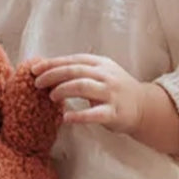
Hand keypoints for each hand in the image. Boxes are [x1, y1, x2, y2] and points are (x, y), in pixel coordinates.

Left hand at [30, 54, 145, 132]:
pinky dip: (79, 115)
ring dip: (63, 90)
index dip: (52, 63)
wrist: (144, 106)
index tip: (34, 69)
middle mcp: (106, 75)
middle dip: (53, 75)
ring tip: (52, 96)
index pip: (72, 60)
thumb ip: (80, 71)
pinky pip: (94, 113)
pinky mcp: (114, 112)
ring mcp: (111, 93)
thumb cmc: (115, 90)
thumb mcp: (101, 73)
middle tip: (38, 83)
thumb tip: (47, 70)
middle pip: (74, 71)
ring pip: (82, 86)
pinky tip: (66, 118)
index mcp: (100, 63)